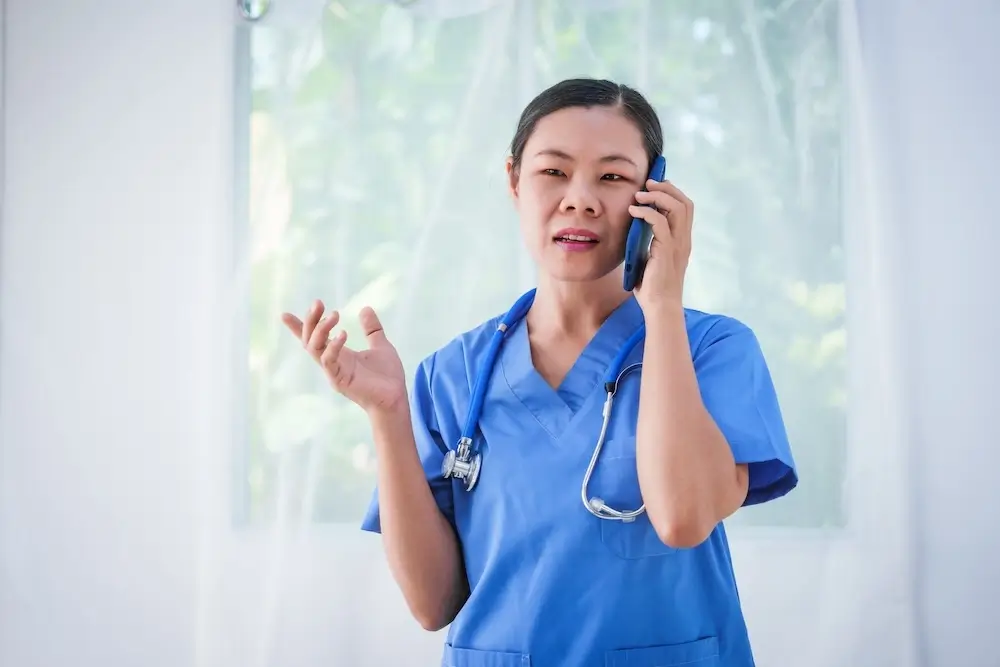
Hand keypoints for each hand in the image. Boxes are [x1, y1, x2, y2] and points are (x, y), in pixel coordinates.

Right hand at [281, 301, 406, 413]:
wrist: (396, 397)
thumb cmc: (388, 376)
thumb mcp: (380, 345)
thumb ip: (372, 329)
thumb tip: (366, 308)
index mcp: (339, 354)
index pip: (314, 339)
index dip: (299, 327)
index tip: (284, 315)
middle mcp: (332, 362)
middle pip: (310, 340)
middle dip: (310, 321)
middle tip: (318, 303)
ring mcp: (334, 372)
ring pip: (314, 349)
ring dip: (321, 330)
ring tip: (334, 315)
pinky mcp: (339, 381)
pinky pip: (328, 361)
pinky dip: (333, 346)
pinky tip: (343, 334)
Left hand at [628, 179, 693, 308]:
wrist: (659, 306)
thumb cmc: (652, 287)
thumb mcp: (650, 259)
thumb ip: (648, 243)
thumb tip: (634, 228)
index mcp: (682, 241)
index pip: (686, 208)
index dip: (673, 193)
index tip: (656, 187)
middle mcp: (684, 240)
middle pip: (685, 202)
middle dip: (666, 188)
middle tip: (648, 184)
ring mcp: (677, 244)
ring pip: (677, 208)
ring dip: (657, 196)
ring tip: (639, 195)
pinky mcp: (666, 250)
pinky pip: (660, 222)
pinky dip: (646, 212)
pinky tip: (633, 212)